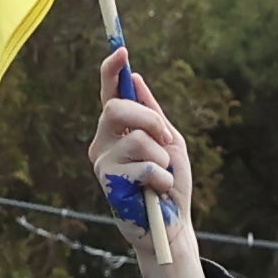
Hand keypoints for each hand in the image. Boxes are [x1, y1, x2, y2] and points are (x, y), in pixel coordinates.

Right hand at [88, 54, 206, 277]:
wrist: (173, 225)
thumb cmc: (171, 185)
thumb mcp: (169, 143)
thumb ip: (153, 115)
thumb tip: (137, 80)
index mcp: (118, 130)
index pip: (109, 93)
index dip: (112, 71)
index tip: (122, 52)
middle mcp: (104, 142)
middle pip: (116, 109)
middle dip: (149, 120)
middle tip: (166, 139)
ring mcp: (103, 162)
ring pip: (136, 139)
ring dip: (161, 157)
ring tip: (162, 176)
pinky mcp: (109, 183)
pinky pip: (144, 166)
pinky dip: (161, 177)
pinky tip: (157, 191)